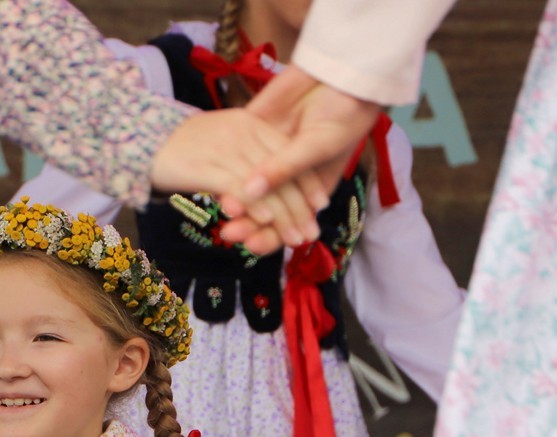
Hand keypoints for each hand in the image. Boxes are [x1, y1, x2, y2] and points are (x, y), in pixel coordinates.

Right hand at [149, 109, 332, 253]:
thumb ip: (247, 158)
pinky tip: (268, 223)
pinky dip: (256, 207)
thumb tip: (270, 188)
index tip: (319, 206)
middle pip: (281, 172)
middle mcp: (243, 131)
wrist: (143, 142)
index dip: (306, 182)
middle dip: (299, 206)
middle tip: (311, 232)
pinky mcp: (208, 164)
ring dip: (284, 215)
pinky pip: (240, 188)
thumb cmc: (186, 148)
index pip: (288, 154)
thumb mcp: (223, 142)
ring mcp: (226, 147)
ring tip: (296, 238)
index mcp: (251, 122)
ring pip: (265, 185)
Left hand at [220, 68, 380, 246]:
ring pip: (247, 185)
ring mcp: (269, 154)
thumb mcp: (317, 144)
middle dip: (249, 224)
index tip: (253, 244)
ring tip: (222, 208)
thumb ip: (285, 168)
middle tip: (231, 232)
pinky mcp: (254, 130)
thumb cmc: (344, 113)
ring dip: (235, 199)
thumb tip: (251, 192)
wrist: (340, 72)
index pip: (287, 222)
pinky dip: (225, 167)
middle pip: (264, 209)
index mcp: (309, 189)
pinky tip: (213, 177)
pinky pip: (236, 153)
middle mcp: (287, 177)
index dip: (271, 236)